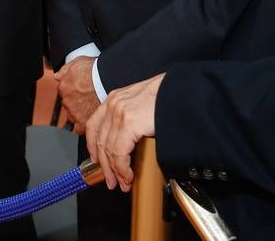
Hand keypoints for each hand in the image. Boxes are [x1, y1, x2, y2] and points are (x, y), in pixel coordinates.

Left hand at [54, 56, 101, 130]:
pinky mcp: (82, 123)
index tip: (79, 91)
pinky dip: (81, 127)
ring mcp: (74, 112)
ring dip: (79, 114)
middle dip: (76, 102)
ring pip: (73, 116)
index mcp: (64, 86)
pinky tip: (88, 123)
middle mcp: (66, 100)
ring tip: (90, 109)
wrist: (108, 81)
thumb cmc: (97, 71)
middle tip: (87, 99)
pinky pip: (78, 129)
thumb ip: (65, 70)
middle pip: (68, 104)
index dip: (73, 91)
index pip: (64, 91)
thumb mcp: (78, 62)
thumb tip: (58, 76)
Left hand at [86, 73, 164, 191]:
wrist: (182, 90)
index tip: (96, 160)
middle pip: (100, 141)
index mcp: (115, 98)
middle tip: (111, 180)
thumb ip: (132, 115)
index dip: (92, 146)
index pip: (93, 125)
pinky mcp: (130, 123)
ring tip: (122, 183)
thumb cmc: (168, 96)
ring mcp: (120, 113)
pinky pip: (119, 153)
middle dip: (105, 165)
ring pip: (109, 150)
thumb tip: (129, 138)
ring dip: (115, 171)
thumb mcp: (142, 101)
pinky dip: (122, 169)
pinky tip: (128, 176)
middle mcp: (114, 104)